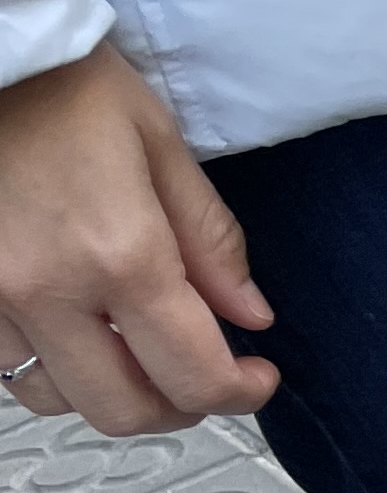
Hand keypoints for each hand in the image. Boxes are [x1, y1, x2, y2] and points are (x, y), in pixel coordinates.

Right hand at [0, 43, 275, 436]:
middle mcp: (45, 290)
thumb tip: (250, 316)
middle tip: (202, 373)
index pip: (193, 375)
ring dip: (105, 386)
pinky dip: (46, 363)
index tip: (256, 378)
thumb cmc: (60, 82)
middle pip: (122, 410)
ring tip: (134, 348)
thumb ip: (211, 241)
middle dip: (177, 405)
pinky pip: (3, 363)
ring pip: (53, 396)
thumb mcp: (161, 146)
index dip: (239, 394)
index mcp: (118, 255)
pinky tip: (73, 328)